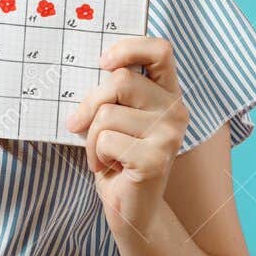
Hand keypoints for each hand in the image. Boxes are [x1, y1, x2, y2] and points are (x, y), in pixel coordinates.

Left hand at [63, 35, 188, 236]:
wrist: (130, 207)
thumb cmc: (116, 156)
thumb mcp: (114, 116)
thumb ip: (111, 91)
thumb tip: (83, 67)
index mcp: (167, 92)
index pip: (160, 50)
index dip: (129, 48)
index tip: (103, 62)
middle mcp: (175, 109)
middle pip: (120, 81)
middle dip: (89, 104)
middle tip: (79, 124)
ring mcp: (169, 134)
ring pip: (106, 114)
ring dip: (90, 137)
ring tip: (104, 152)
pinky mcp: (156, 159)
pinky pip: (105, 140)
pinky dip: (94, 155)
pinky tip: (110, 167)